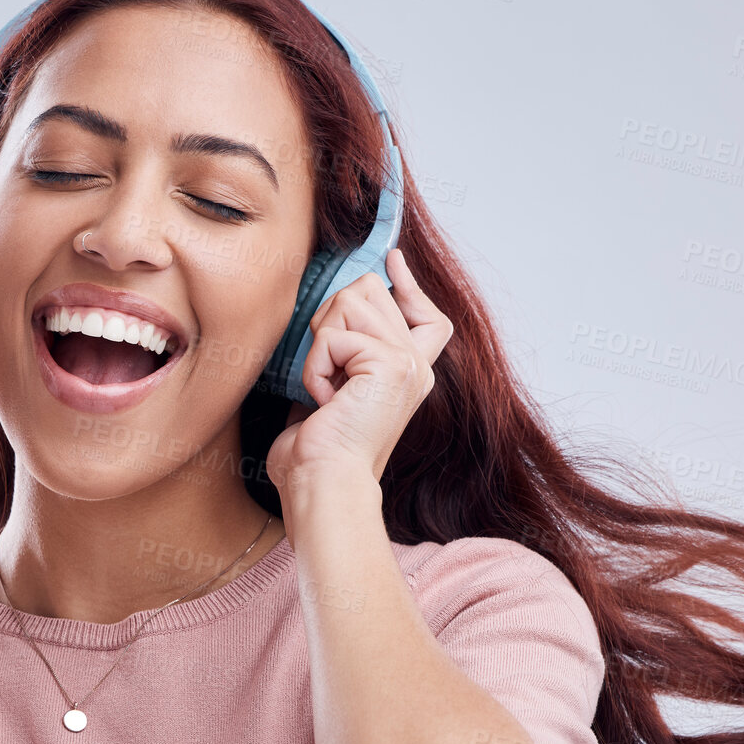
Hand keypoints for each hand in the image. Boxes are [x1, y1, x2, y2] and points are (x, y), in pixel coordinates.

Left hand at [265, 248, 452, 499]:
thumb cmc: (317, 452)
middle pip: (370, 290)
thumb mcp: (332, 393)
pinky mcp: (392, 364)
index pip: (428, 316)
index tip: (393, 260)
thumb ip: (342, 356)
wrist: (323, 484)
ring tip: (327, 387)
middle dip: (331, 320)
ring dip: (321, 342)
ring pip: (350, 300)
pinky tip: (324, 399)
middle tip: (328, 372)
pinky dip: (315, 366)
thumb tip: (330, 316)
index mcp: (408, 375)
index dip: (410, 284)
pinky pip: (334, 335)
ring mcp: (408, 363)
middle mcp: (416, 366)